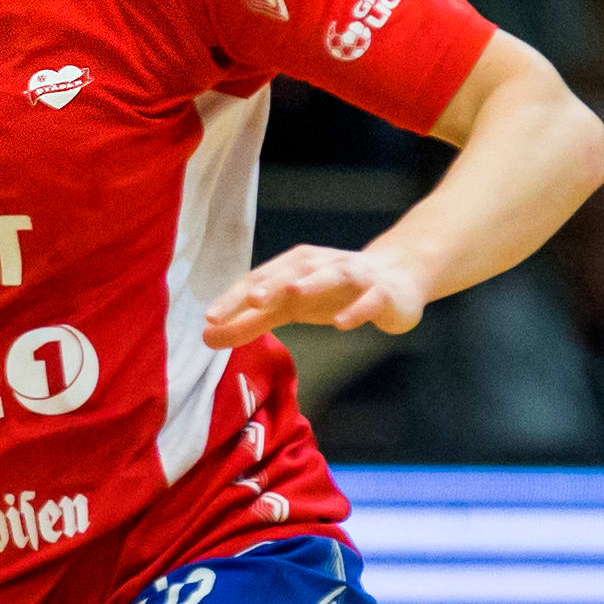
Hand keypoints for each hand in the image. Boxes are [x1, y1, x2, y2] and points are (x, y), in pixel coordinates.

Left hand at [201, 243, 428, 347]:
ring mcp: (354, 277)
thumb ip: (250, 322)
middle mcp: (321, 266)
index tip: (211, 318)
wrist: (396, 277)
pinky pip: (369, 300)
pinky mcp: (382, 293)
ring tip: (293, 295)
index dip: (237, 298)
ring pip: (333, 275)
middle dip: (273, 284)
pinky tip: (341, 323)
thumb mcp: (289, 307)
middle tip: (252, 300)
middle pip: (293, 271)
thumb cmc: (332, 292)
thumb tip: (207, 337)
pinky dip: (356, 309)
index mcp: (294, 268)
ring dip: (314, 283)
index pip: (261, 280)